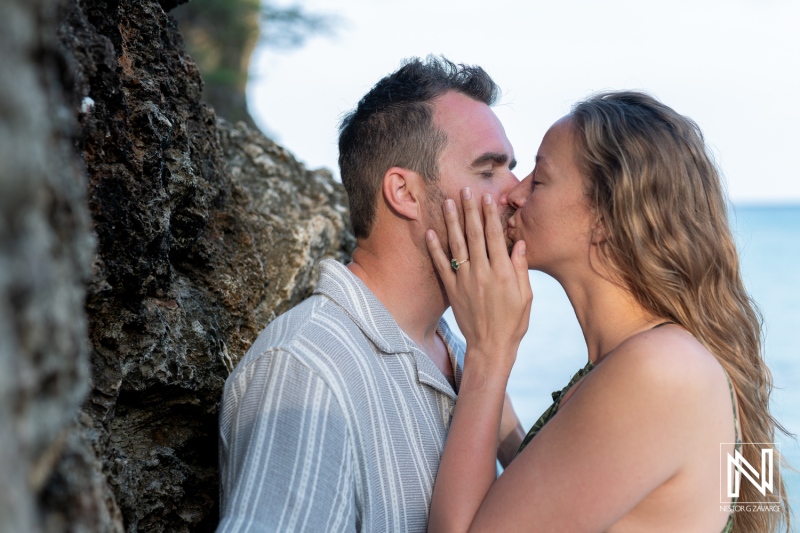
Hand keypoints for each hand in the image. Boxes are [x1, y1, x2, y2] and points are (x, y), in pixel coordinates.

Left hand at [426, 187, 531, 376]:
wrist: (490, 347)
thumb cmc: (513, 323)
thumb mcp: (525, 296)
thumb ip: (520, 268)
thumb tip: (518, 242)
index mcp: (503, 272)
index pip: (495, 236)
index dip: (490, 215)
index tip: (486, 197)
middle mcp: (482, 272)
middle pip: (474, 235)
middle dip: (470, 210)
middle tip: (464, 190)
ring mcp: (465, 281)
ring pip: (457, 245)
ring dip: (451, 222)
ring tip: (447, 202)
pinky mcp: (452, 290)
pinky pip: (441, 266)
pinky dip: (435, 249)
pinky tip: (430, 232)